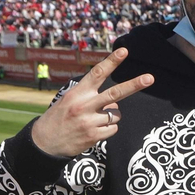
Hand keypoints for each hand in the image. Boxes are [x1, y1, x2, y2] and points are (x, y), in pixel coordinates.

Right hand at [28, 47, 153, 157]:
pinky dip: (108, 129)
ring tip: (92, 120)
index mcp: (77, 93)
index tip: (124, 51)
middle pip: (115, 93)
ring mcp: (90, 121)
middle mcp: (84, 105)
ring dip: (110, 116)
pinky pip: (113, 128)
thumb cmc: (59, 117)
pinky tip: (93, 130)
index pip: (97, 73)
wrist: (44, 143)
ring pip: (116, 113)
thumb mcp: (69, 100)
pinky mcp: (94, 136)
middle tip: (150, 78)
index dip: (112, 61)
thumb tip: (116, 99)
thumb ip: (90, 95)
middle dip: (134, 84)